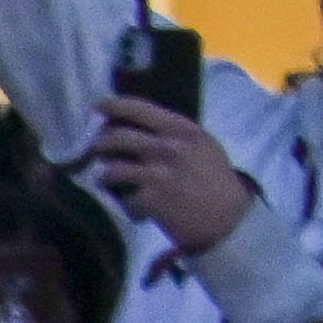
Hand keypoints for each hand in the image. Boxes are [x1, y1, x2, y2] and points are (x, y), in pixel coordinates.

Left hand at [84, 95, 253, 250]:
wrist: (228, 217)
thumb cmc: (215, 180)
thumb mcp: (202, 145)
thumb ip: (174, 134)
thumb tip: (135, 126)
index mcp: (183, 130)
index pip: (140, 109)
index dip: (114, 105)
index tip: (97, 106)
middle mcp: (169, 147)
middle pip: (116, 137)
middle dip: (98, 144)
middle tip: (93, 150)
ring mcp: (158, 173)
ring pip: (111, 169)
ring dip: (103, 176)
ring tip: (104, 180)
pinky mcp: (150, 199)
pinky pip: (122, 199)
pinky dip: (124, 204)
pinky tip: (135, 207)